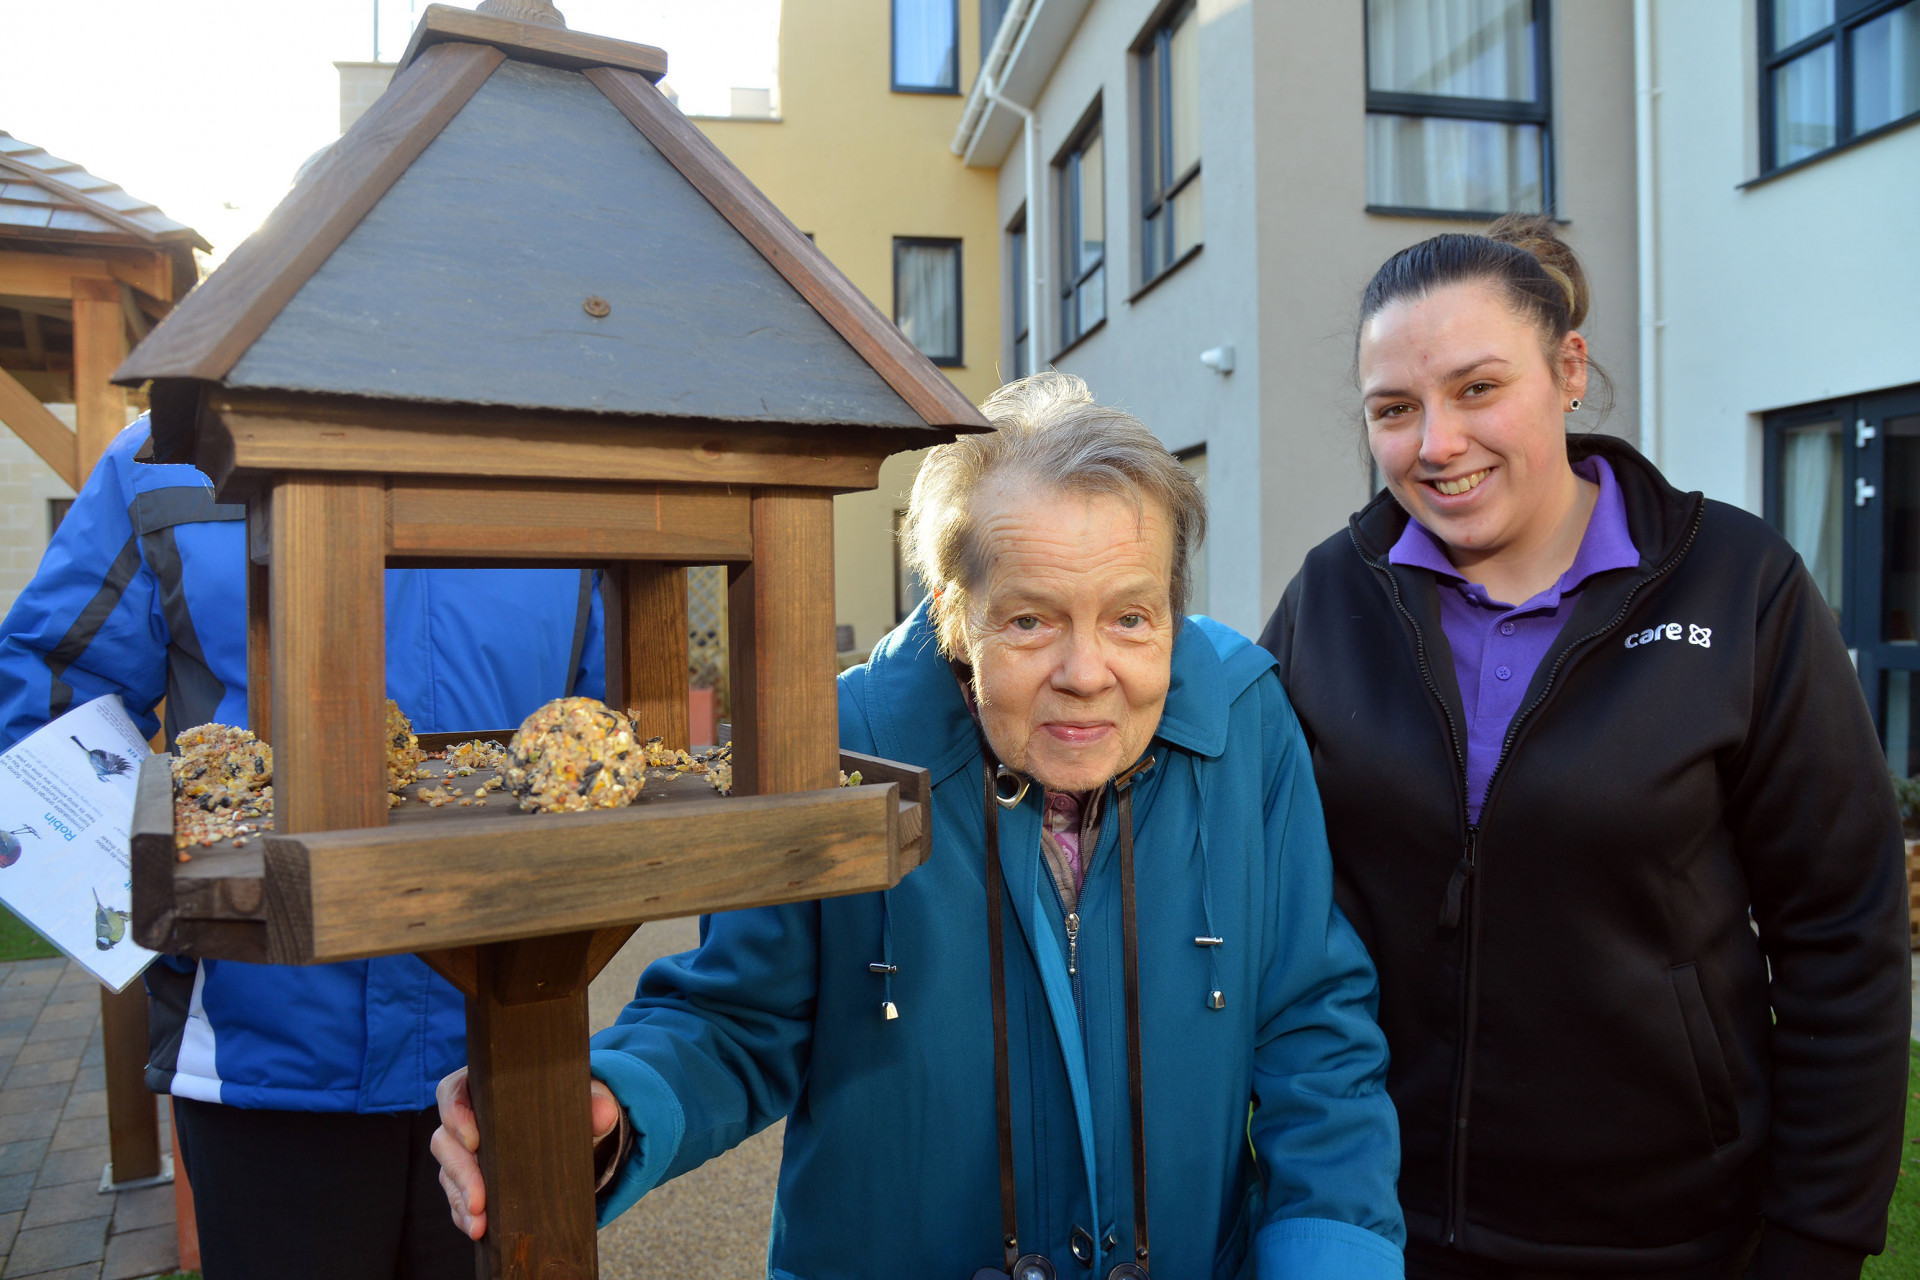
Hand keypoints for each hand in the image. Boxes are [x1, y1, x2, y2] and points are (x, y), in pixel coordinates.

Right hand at [430, 1067, 624, 1241]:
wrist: (577, 1133)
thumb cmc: (570, 1104)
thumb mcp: (583, 1099)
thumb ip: (594, 1102)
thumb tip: (604, 1113)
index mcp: (486, 1087)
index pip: (454, 1092)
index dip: (455, 1114)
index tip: (474, 1140)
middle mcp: (468, 1118)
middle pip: (445, 1140)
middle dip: (460, 1173)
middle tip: (479, 1199)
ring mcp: (465, 1151)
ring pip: (448, 1173)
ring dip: (460, 1200)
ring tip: (479, 1224)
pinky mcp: (470, 1179)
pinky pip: (457, 1197)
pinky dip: (465, 1215)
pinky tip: (478, 1229)